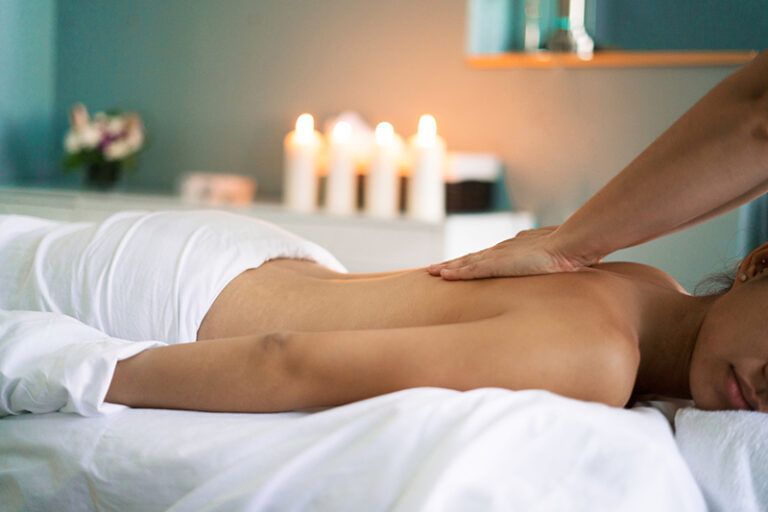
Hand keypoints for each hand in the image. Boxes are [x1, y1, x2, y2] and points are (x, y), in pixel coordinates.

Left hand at [427, 226, 596, 279]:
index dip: (469, 262)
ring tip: (430, 272)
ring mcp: (499, 257)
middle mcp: (502, 251)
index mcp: (513, 250)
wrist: (569, 245)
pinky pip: (472, 270)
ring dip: (447, 268)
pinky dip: (456, 273)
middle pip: (470, 258)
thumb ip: (546, 263)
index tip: (456, 267)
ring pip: (465, 263)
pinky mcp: (499, 265)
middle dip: (451, 264)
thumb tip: (554, 269)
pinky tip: (443, 276)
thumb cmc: (567, 252)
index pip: (485, 257)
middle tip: (432, 269)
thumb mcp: (552, 259)